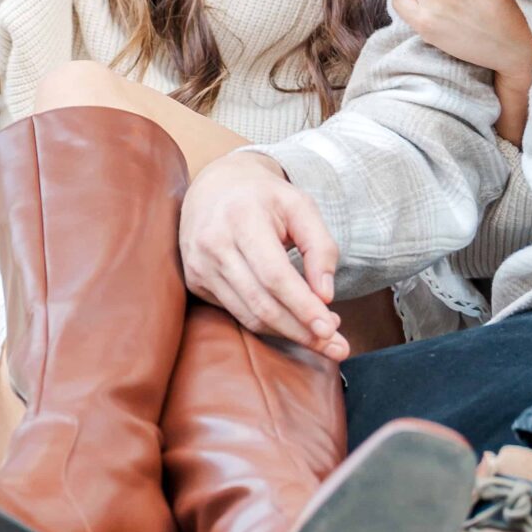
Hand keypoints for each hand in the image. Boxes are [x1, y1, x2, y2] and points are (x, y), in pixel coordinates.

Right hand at [179, 152, 347, 361]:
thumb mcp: (301, 206)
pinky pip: (236, 313)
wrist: (214, 186)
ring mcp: (199, 265)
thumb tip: (326, 296)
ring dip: (288, 333)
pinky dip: (267, 324)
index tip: (330, 329)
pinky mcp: (195, 282)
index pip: (274, 275)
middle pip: (261, 303)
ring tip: (320, 337)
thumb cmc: (264, 197)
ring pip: (248, 315)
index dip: (303, 306)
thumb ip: (320, 246)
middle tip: (335, 345)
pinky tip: (291, 322)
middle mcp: (213, 243)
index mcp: (241, 217)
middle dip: (301, 330)